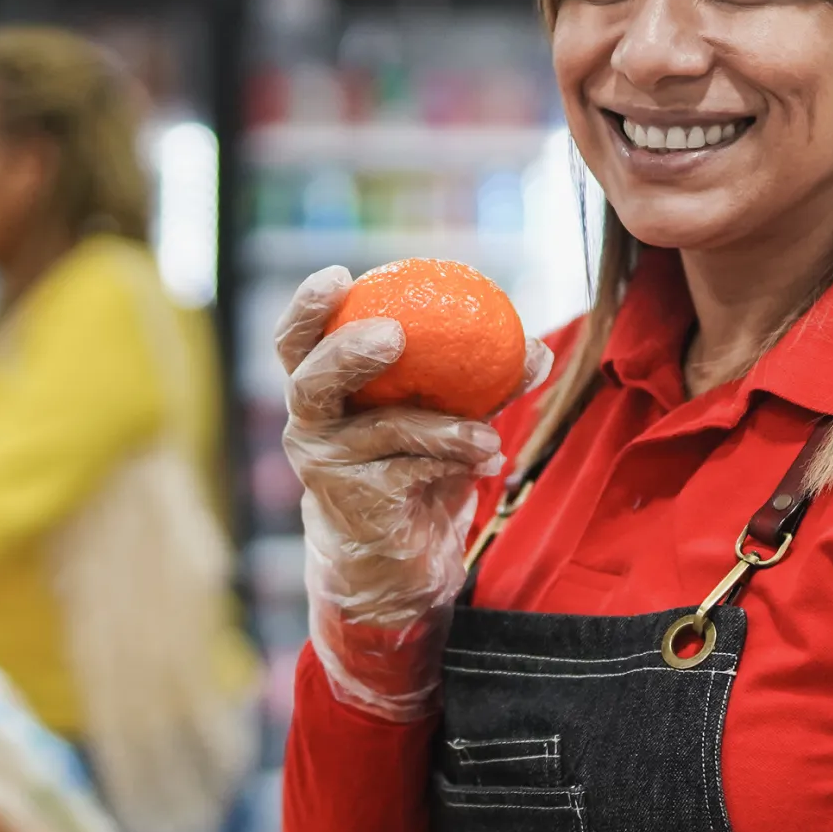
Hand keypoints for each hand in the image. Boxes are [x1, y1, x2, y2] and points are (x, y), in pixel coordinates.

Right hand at [276, 267, 549, 722]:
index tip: (338, 275)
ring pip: (383, 429)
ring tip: (489, 432)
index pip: (297, 341)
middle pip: (310, 380)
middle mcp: (310, 426)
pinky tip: (489, 459)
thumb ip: (478, 384)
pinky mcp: (357, 503)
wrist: (396, 557)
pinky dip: (456, 459)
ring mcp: (329, 468)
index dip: (307, 307)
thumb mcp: (441, 419)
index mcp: (321, 390)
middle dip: (348, 352)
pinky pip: (410, 470)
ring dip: (443, 426)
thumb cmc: (411, 469)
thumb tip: (535, 349)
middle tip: (393, 336)